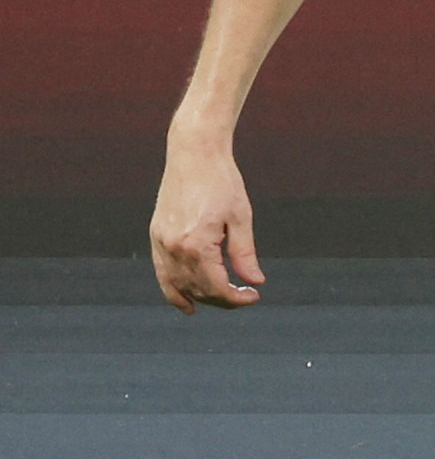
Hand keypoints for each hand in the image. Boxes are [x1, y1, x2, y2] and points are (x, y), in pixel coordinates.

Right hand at [151, 134, 262, 310]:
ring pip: (176, 285)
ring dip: (197, 298)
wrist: (194, 154)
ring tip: (218, 304)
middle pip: (196, 289)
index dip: (236, 298)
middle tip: (244, 296)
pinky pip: (161, 272)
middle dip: (221, 299)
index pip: (215, 287)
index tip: (254, 295)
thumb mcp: (241, 218)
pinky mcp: (156, 235)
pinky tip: (186, 302)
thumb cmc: (222, 182)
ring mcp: (160, 242)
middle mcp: (173, 247)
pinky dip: (172, 290)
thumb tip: (254, 281)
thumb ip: (244, 254)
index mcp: (196, 244)